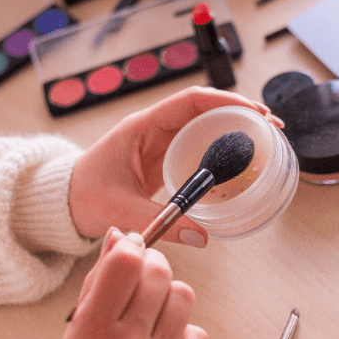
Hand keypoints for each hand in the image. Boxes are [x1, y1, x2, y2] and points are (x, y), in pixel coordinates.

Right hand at [44, 227, 208, 338]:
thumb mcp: (74, 336)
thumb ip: (98, 284)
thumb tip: (120, 237)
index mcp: (91, 332)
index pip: (125, 263)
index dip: (133, 248)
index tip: (133, 250)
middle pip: (159, 274)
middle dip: (154, 267)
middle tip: (145, 279)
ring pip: (184, 297)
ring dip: (170, 297)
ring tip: (154, 315)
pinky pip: (197, 334)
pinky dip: (183, 335)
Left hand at [68, 86, 283, 244]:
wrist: (65, 202)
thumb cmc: (84, 197)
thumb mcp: (119, 209)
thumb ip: (159, 222)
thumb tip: (202, 236)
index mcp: (142, 127)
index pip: (190, 102)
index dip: (225, 102)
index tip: (254, 111)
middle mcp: (155, 129)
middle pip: (206, 109)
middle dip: (242, 113)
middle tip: (273, 128)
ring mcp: (163, 143)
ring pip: (207, 126)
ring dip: (237, 130)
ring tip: (268, 142)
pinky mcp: (167, 158)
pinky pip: (202, 147)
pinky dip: (225, 150)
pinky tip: (243, 164)